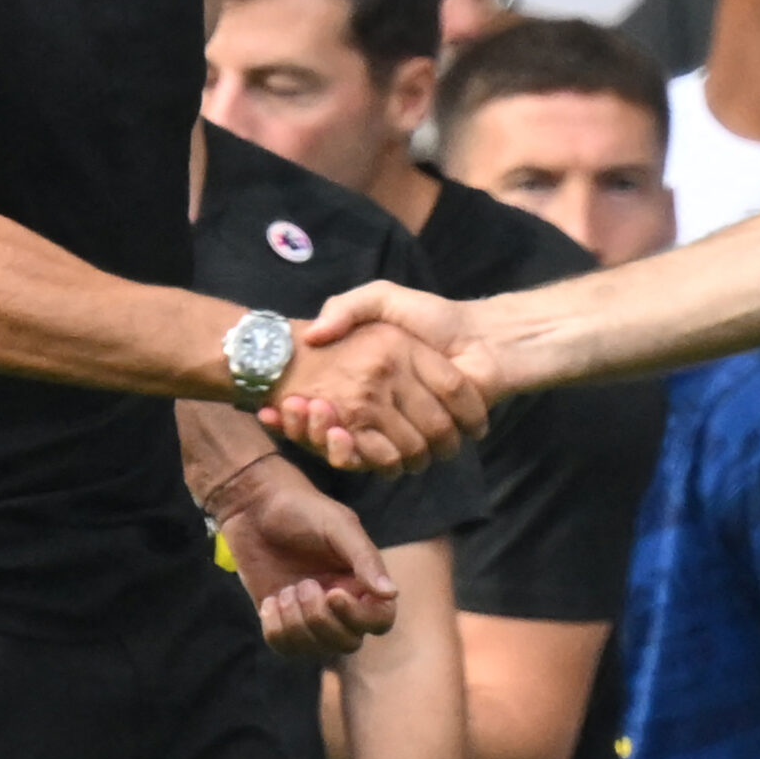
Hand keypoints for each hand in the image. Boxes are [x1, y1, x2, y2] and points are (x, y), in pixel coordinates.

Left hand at [207, 453, 399, 656]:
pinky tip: (271, 601)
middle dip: (322, 620)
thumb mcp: (337, 525)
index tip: (332, 593)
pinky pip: (286, 648)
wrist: (254, 506)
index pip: (379, 620)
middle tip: (303, 585)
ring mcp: (310, 614)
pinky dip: (277, 629)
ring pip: (316, 648)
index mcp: (361, 580)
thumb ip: (365, 558)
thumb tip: (391, 594)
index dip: (359, 617)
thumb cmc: (301, 509)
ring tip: (286, 591)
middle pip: (348, 642)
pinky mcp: (281, 620)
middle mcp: (340, 602)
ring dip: (297, 624)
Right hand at [265, 283, 505, 459]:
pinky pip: (373, 458)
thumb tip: (312, 334)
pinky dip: (350, 453)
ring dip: (316, 437)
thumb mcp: (382, 300)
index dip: (296, 408)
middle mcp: (376, 408)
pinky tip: (333, 431)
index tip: (274, 403)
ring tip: (302, 413)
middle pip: (325, 429)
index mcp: (368, 379)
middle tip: (278, 407)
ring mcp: (392, 428)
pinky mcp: (412, 444)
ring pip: (343, 447)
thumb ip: (349, 307)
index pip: (319, 403)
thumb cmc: (436, 318)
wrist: (485, 341)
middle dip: (301, 424)